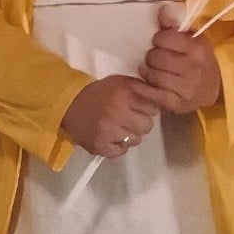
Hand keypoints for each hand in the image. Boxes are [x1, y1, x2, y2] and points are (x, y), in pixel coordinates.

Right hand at [60, 75, 175, 157]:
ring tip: (118, 126)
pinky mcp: (100, 146)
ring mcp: (108, 131)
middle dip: (140, 122)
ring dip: (130, 134)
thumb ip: (142, 88)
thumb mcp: (120, 82)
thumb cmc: (99, 93)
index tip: (139, 107)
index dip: (147, 108)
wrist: (69, 104)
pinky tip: (110, 136)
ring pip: (136, 140)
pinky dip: (118, 146)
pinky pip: (122, 151)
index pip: (153, 108)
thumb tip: (164, 97)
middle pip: (147, 126)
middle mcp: (117, 112)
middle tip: (129, 118)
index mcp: (124, 93)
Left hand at [139, 4, 222, 113]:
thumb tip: (161, 9)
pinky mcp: (177, 104)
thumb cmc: (198, 59)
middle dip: (152, 56)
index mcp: (197, 48)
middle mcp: (192, 68)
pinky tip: (145, 83)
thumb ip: (173, 25)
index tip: (162, 42)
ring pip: (151, 75)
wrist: (213, 87)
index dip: (159, 39)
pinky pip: (152, 93)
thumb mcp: (191, 39)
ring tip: (152, 69)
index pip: (163, 38)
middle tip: (156, 58)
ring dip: (148, 71)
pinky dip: (144, 87)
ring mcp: (185, 88)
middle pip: (155, 57)